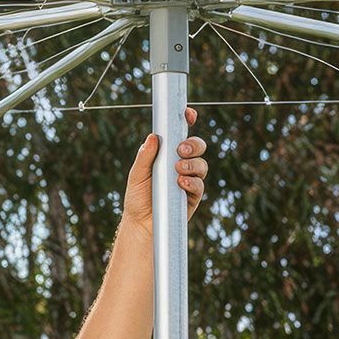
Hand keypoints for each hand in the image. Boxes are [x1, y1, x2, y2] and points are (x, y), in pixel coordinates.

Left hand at [122, 108, 207, 234]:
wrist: (141, 225)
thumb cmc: (138, 198)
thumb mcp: (137, 175)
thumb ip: (145, 157)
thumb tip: (153, 137)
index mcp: (168, 154)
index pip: (180, 133)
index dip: (187, 120)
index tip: (188, 114)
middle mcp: (181, 164)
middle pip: (197, 146)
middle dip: (193, 144)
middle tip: (180, 150)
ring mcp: (189, 179)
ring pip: (201, 164)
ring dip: (192, 164)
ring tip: (178, 169)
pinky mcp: (193, 196)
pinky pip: (199, 185)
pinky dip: (192, 182)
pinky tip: (181, 183)